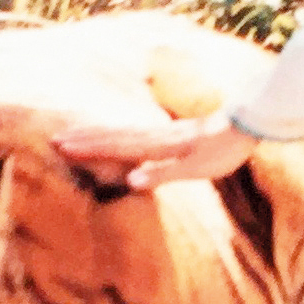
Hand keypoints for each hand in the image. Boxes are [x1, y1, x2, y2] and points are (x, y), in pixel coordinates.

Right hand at [54, 111, 259, 191]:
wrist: (247, 123)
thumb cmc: (223, 150)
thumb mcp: (195, 168)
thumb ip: (162, 173)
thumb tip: (129, 179)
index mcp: (157, 145)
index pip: (115, 146)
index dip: (88, 148)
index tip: (62, 147)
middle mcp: (155, 134)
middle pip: (113, 135)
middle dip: (84, 138)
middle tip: (55, 139)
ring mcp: (162, 131)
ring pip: (122, 131)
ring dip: (97, 133)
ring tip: (75, 134)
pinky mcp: (171, 131)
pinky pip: (135, 131)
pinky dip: (117, 132)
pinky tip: (114, 135)